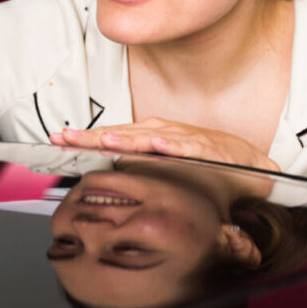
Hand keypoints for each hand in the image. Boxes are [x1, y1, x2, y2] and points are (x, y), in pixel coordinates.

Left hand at [48, 117, 280, 172]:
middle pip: (121, 135)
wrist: (250, 163)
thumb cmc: (202, 161)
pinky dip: (173, 146)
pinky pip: (188, 148)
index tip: (57, 140)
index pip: (110, 136)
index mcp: (147, 137)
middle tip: (66, 138)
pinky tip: (159, 146)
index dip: (83, 138)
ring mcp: (183, 139)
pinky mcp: (208, 149)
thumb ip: (137, 166)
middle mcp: (161, 133)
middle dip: (91, 137)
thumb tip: (104, 174)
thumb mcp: (163, 164)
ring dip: (126, 140)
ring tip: (105, 142)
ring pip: (149, 138)